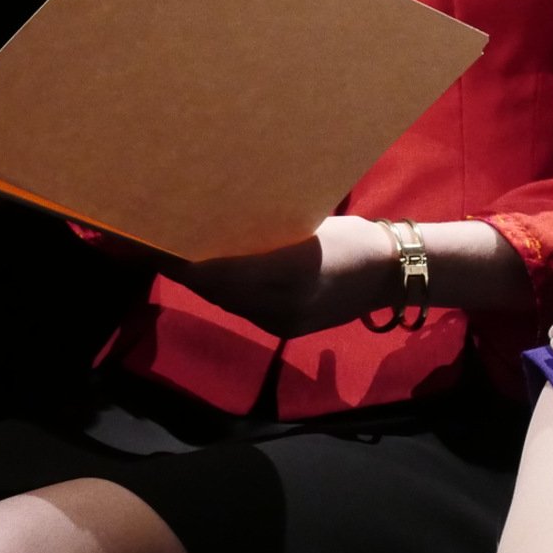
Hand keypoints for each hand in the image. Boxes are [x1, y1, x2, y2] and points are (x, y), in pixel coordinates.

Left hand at [170, 215, 398, 336]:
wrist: (391, 275)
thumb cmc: (354, 238)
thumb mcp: (311, 226)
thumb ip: (267, 231)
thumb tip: (221, 222)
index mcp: (291, 272)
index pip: (224, 270)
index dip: (188, 259)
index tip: (161, 240)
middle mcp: (282, 306)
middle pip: (219, 290)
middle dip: (189, 269)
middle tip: (161, 242)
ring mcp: (282, 323)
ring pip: (228, 302)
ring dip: (205, 281)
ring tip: (181, 254)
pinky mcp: (284, 330)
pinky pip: (243, 310)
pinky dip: (226, 291)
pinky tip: (216, 272)